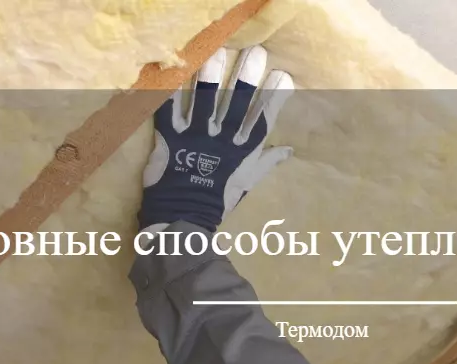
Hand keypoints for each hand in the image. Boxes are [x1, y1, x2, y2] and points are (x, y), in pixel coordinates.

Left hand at [138, 45, 294, 232]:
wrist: (182, 218)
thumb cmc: (217, 200)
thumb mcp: (247, 182)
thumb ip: (266, 162)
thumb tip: (288, 149)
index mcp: (241, 151)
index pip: (262, 120)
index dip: (273, 97)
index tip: (282, 75)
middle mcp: (221, 140)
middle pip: (236, 104)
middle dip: (246, 78)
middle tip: (255, 52)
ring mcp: (195, 138)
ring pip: (203, 102)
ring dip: (209, 76)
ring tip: (215, 53)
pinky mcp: (170, 140)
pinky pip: (169, 112)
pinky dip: (168, 93)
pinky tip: (172, 71)